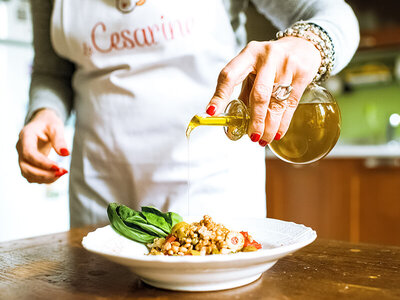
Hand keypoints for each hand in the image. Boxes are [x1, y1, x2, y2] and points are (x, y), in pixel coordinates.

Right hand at [16, 109, 68, 183]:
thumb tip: (65, 154)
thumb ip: (59, 140)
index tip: (57, 167)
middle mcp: (20, 148)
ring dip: (44, 178)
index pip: (29, 153)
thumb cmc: (49, 123)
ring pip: (27, 174)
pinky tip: (56, 175)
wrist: (42, 123)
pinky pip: (31, 175)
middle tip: (62, 172)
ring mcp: (22, 157)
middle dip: (44, 173)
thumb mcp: (56, 127)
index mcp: (25, 136)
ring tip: (62, 173)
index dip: (42, 163)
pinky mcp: (27, 163)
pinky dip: (43, 179)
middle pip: (26, 167)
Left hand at [206, 36, 320, 145]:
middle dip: (255, 119)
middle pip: (259, 93)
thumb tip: (232, 121)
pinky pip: (290, 105)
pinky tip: (276, 133)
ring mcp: (286, 64)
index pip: (229, 76)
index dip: (220, 95)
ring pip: (276, 103)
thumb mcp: (252, 70)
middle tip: (252, 136)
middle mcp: (267, 57)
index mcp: (248, 54)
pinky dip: (282, 123)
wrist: (302, 46)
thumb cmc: (269, 62)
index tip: (212, 112)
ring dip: (269, 126)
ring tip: (262, 140)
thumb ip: (242, 92)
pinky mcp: (302, 74)